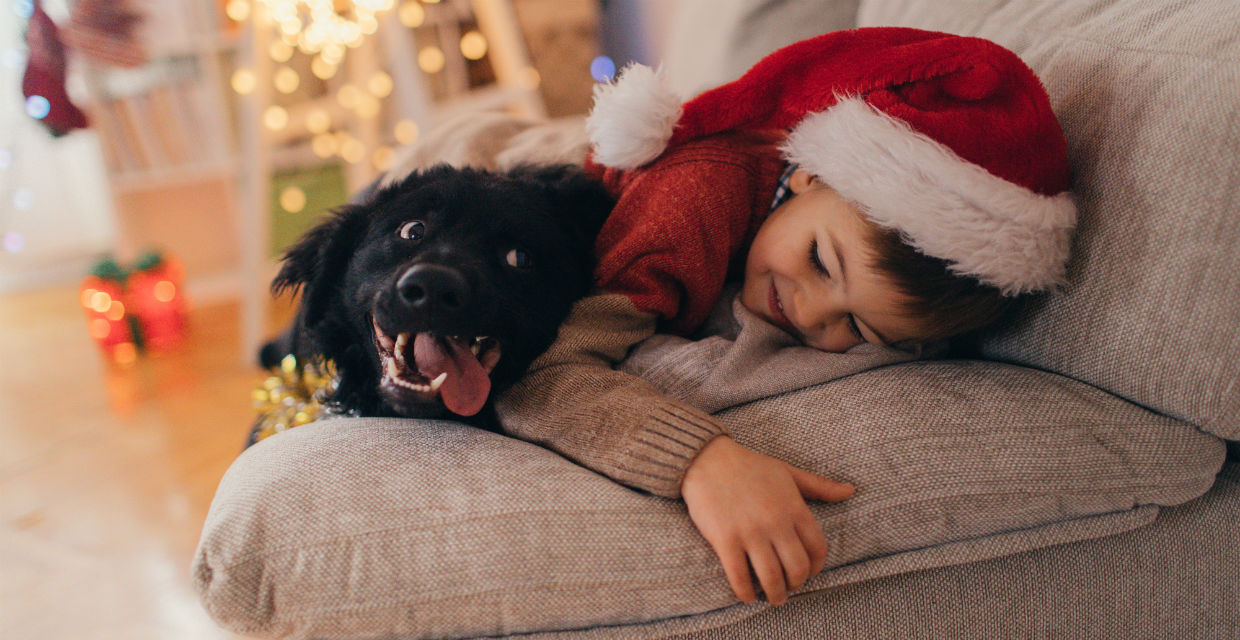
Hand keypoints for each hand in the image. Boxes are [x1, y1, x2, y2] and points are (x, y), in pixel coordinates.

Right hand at [680, 436, 853, 605]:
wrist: (707, 459)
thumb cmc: (749, 466)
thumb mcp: (788, 472)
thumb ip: (820, 486)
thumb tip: (850, 490)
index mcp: (793, 507)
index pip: (818, 548)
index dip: (817, 567)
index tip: (808, 573)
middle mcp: (776, 522)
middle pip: (797, 568)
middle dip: (796, 584)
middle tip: (789, 588)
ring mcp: (750, 533)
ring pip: (771, 577)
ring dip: (775, 594)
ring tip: (773, 597)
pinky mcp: (725, 540)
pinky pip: (740, 577)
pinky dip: (746, 593)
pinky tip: (748, 595)